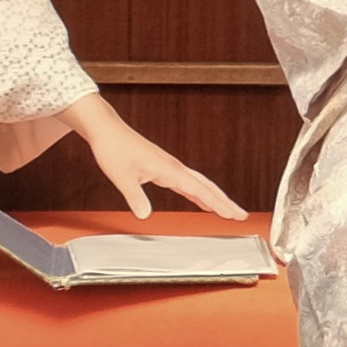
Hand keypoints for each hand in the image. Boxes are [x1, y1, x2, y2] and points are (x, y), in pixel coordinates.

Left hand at [66, 95, 243, 219]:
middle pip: (206, 186)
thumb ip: (135, 197)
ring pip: (199, 183)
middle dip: (224, 201)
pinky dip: (198, 193)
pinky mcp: (163, 168)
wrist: (107, 131)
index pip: (198, 189)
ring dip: (214, 197)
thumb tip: (145, 215)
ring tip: (227, 210)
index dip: (217, 203)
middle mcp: (173, 167)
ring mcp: (170, 167)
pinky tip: (201, 200)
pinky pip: (187, 182)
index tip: (231, 214)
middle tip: (239, 215)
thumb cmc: (113, 149)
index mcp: (168, 169)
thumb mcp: (121, 177)